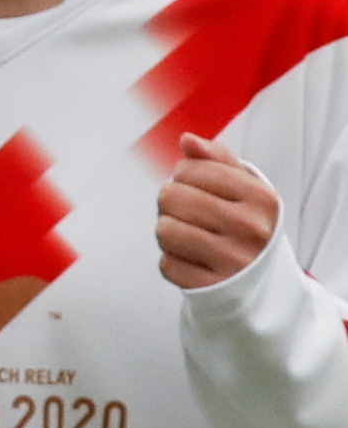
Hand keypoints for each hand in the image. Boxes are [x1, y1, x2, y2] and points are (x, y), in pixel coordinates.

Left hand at [158, 132, 278, 288]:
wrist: (264, 280)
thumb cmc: (247, 225)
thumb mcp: (245, 188)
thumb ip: (217, 159)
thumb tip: (187, 140)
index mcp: (260, 198)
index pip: (189, 169)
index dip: (183, 176)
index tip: (199, 188)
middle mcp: (250, 228)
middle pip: (171, 197)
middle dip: (171, 202)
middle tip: (189, 212)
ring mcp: (233, 260)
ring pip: (164, 230)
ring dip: (168, 231)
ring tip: (190, 235)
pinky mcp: (212, 287)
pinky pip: (166, 264)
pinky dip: (173, 261)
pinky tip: (194, 260)